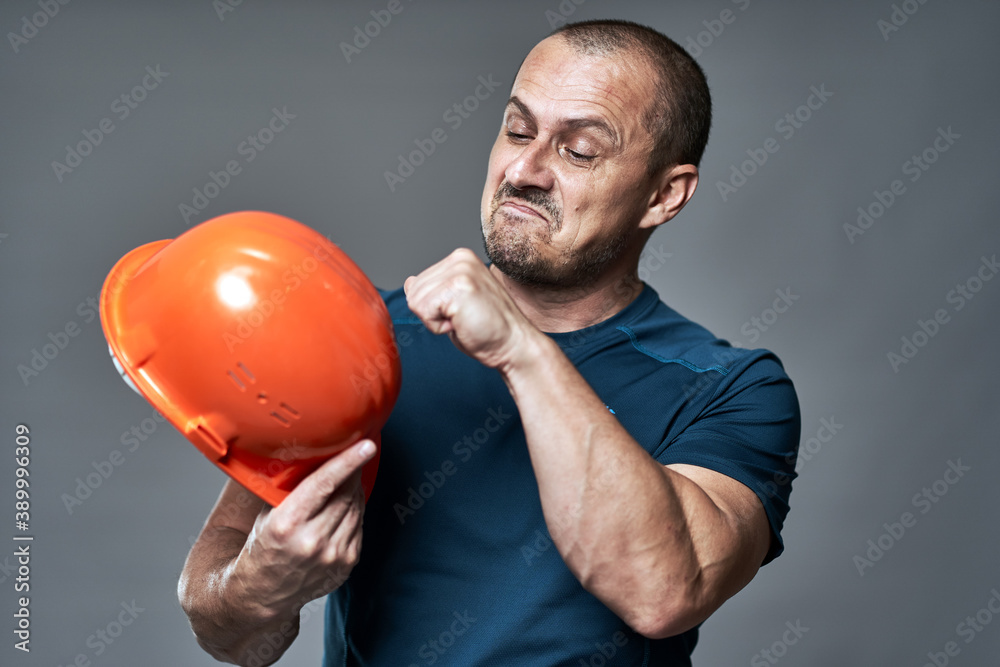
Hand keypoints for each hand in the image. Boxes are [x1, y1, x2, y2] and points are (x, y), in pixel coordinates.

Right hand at [232, 439, 375, 617]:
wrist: (264, 593)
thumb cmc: (264, 546)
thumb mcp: (267, 515)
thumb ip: (290, 490)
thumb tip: (315, 457)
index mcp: (287, 524)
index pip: (323, 484)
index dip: (347, 462)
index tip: (366, 446)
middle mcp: (312, 541)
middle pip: (346, 494)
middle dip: (354, 471)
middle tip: (356, 453)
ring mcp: (332, 555)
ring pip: (356, 509)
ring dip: (355, 491)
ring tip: (348, 479)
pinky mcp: (346, 564)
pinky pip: (359, 526)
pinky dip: (355, 512)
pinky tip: (346, 506)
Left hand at [403, 248, 534, 370]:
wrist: (514, 346)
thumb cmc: (487, 330)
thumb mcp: (454, 303)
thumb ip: (434, 290)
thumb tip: (409, 282)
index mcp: (460, 258)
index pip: (417, 283)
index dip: (433, 308)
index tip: (461, 312)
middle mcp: (460, 258)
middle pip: (413, 291)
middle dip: (432, 313)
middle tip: (463, 318)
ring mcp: (460, 270)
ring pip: (415, 301)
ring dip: (436, 320)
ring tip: (464, 320)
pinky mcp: (458, 286)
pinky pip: (423, 311)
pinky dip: (438, 326)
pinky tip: (462, 323)